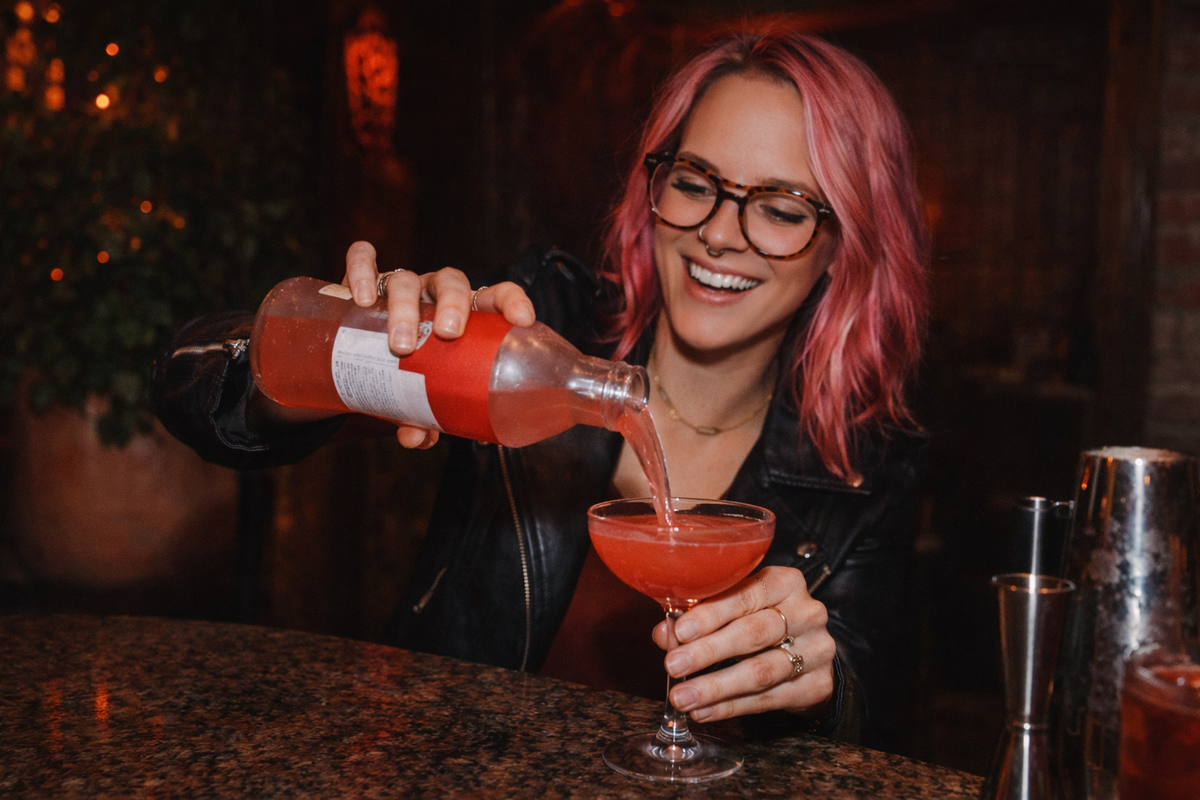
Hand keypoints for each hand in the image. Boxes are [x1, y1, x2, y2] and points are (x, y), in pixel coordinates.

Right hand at [342, 241, 536, 448]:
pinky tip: (362, 298)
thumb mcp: (420, 394)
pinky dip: (362, 271)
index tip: (522, 320)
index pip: (495, 296)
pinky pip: (362, 259)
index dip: (512, 301)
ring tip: (400, 345)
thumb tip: (417, 439)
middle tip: (448, 335)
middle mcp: (434, 294)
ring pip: (405, 279)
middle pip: (451, 282)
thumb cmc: (407, 372)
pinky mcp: (362, 280)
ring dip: (405, 308)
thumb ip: (423, 415)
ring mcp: (399, 285)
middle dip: (453, 305)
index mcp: (463, 314)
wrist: (360, 354)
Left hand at [651, 565, 835, 722]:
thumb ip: (701, 617)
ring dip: (716, 686)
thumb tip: (665, 633)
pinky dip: (732, 706)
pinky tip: (705, 711)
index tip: (680, 632)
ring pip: (761, 670)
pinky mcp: (818, 684)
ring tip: (684, 697)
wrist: (809, 655)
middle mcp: (807, 613)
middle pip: (754, 633)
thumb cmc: (762, 623)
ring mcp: (817, 650)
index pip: (746, 595)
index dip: (711, 614)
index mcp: (784, 583)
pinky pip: (769, 699)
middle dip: (709, 651)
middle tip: (674, 666)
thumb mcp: (735, 611)